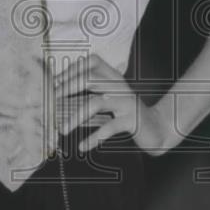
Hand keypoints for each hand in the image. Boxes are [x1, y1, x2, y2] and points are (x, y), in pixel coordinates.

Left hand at [52, 54, 171, 155]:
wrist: (157, 128)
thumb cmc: (128, 113)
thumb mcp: (112, 97)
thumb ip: (93, 92)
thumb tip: (61, 95)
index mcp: (114, 77)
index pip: (92, 62)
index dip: (73, 69)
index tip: (56, 82)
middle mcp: (119, 86)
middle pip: (91, 78)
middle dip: (68, 88)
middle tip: (52, 102)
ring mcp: (126, 102)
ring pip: (96, 103)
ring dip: (76, 116)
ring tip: (63, 129)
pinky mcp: (131, 120)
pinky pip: (109, 127)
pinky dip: (94, 138)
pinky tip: (83, 146)